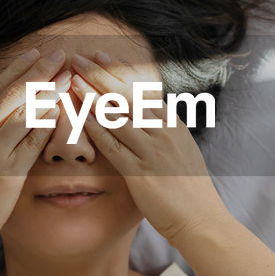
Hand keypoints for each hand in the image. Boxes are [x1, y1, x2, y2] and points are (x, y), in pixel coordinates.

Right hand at [0, 47, 68, 251]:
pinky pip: (30, 143)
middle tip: (57, 53)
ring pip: (22, 113)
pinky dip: (45, 125)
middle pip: (10, 94)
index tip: (33, 53)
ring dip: (47, 92)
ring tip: (67, 77)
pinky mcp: (5, 173)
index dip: (15, 70)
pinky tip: (62, 111)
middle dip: (36, 71)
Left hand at [67, 49, 227, 243]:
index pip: (140, 89)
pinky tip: (81, 117)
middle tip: (79, 58)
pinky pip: (113, 146)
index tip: (99, 57)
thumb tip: (143, 115)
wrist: (201, 218)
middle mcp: (163, 131)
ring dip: (92, 96)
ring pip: (117, 116)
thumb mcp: (180, 148)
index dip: (117, 71)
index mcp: (171, 122)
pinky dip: (96, 129)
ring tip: (73, 80)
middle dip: (100, 74)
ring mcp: (153, 150)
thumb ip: (161, 130)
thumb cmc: (189, 186)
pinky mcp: (141, 172)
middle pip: (126, 95)